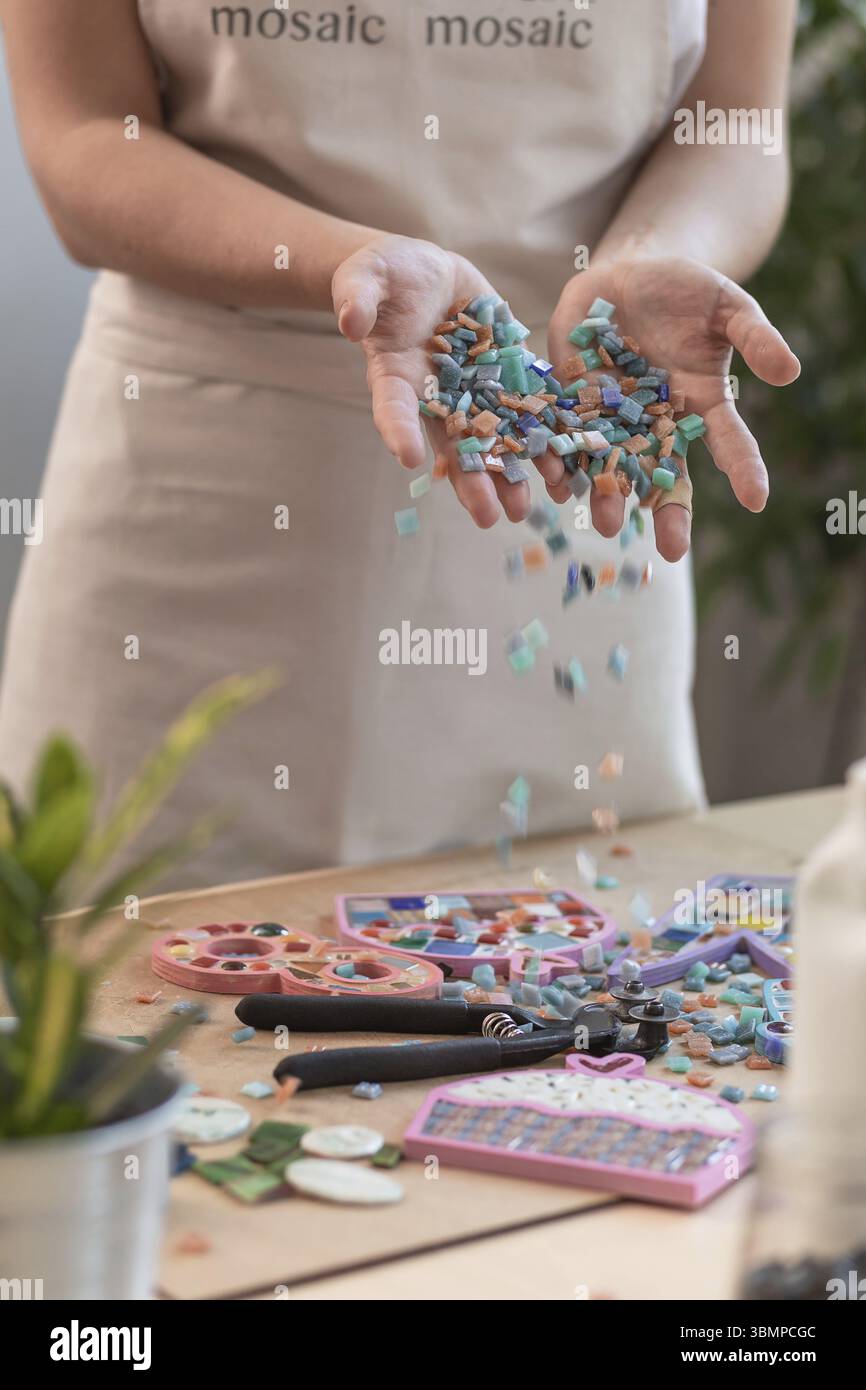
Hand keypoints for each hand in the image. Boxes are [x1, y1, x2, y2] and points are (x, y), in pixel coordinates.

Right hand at [332, 234, 532, 527]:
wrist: (428, 274)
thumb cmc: (387, 275)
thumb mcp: (366, 275)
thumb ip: (357, 296)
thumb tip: (350, 322)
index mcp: (396, 375)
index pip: (394, 407)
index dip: (398, 431)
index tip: (407, 458)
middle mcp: (436, 396)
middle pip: (451, 443)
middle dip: (471, 480)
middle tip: (488, 517)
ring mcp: (473, 391)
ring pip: (491, 438)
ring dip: (509, 473)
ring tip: (526, 508)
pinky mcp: (505, 377)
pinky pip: (525, 411)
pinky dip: (541, 439)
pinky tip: (561, 470)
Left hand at [547, 256, 800, 560]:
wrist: (628, 276)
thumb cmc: (686, 291)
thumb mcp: (727, 305)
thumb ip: (755, 337)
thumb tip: (791, 372)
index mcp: (701, 404)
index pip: (729, 442)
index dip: (744, 470)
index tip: (757, 500)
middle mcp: (658, 422)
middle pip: (666, 474)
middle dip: (668, 512)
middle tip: (672, 550)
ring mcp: (615, 418)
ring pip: (613, 466)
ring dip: (608, 496)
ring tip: (605, 522)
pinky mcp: (574, 404)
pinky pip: (568, 440)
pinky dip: (561, 463)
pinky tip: (558, 487)